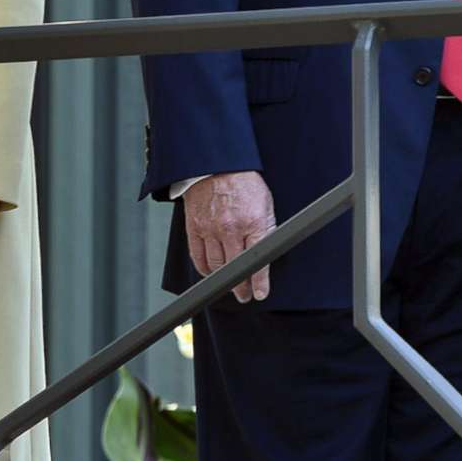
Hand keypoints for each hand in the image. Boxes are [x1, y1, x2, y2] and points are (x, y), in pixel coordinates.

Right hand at [185, 171, 277, 302]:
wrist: (217, 165)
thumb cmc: (244, 184)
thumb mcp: (266, 205)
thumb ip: (266, 230)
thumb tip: (268, 254)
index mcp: (252, 222)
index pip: (257, 260)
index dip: (259, 282)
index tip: (260, 293)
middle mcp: (230, 228)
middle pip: (234, 268)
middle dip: (240, 286)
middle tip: (243, 295)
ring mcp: (210, 229)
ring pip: (215, 266)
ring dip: (222, 279)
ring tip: (228, 284)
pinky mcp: (194, 227)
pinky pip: (198, 257)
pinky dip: (204, 268)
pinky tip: (211, 271)